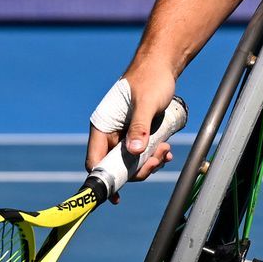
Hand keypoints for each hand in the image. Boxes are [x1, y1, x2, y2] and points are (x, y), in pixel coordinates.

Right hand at [84, 62, 177, 199]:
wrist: (163, 64)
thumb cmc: (150, 78)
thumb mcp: (146, 104)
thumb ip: (139, 127)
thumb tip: (133, 153)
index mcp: (103, 126)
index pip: (95, 160)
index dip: (104, 179)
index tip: (116, 196)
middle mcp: (110, 133)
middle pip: (117, 166)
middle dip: (137, 169)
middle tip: (157, 161)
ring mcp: (124, 134)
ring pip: (132, 161)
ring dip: (149, 162)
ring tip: (166, 151)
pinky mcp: (138, 133)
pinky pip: (142, 153)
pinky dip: (154, 155)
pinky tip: (167, 150)